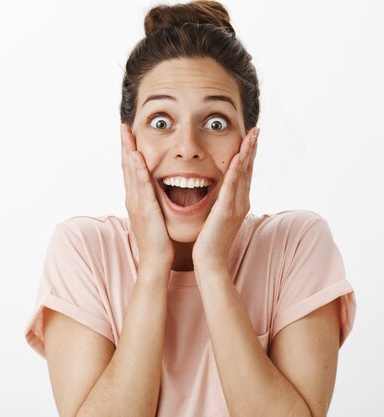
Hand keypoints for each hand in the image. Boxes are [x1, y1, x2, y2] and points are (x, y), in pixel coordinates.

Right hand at [120, 124, 173, 272]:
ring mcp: (137, 203)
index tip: (129, 134)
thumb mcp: (155, 215)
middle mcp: (133, 198)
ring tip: (127, 133)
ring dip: (128, 151)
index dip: (129, 150)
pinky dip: (138, 170)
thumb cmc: (158, 240)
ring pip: (131, 172)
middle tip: (123, 125)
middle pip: (126, 166)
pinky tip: (137, 156)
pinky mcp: (145, 209)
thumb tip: (157, 191)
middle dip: (125, 145)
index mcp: (136, 198)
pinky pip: (141, 185)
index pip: (131, 170)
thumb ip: (154, 201)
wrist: (156, 260)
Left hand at [192, 127, 259, 273]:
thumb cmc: (209, 242)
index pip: (245, 173)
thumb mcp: (216, 218)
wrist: (210, 263)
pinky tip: (239, 156)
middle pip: (249, 169)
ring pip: (244, 174)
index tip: (250, 137)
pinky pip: (232, 187)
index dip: (248, 154)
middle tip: (256, 129)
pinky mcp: (226, 212)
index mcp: (238, 203)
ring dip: (248, 153)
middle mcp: (241, 202)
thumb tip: (218, 195)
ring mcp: (236, 207)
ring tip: (252, 135)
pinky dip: (237, 171)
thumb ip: (220, 205)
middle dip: (252, 148)